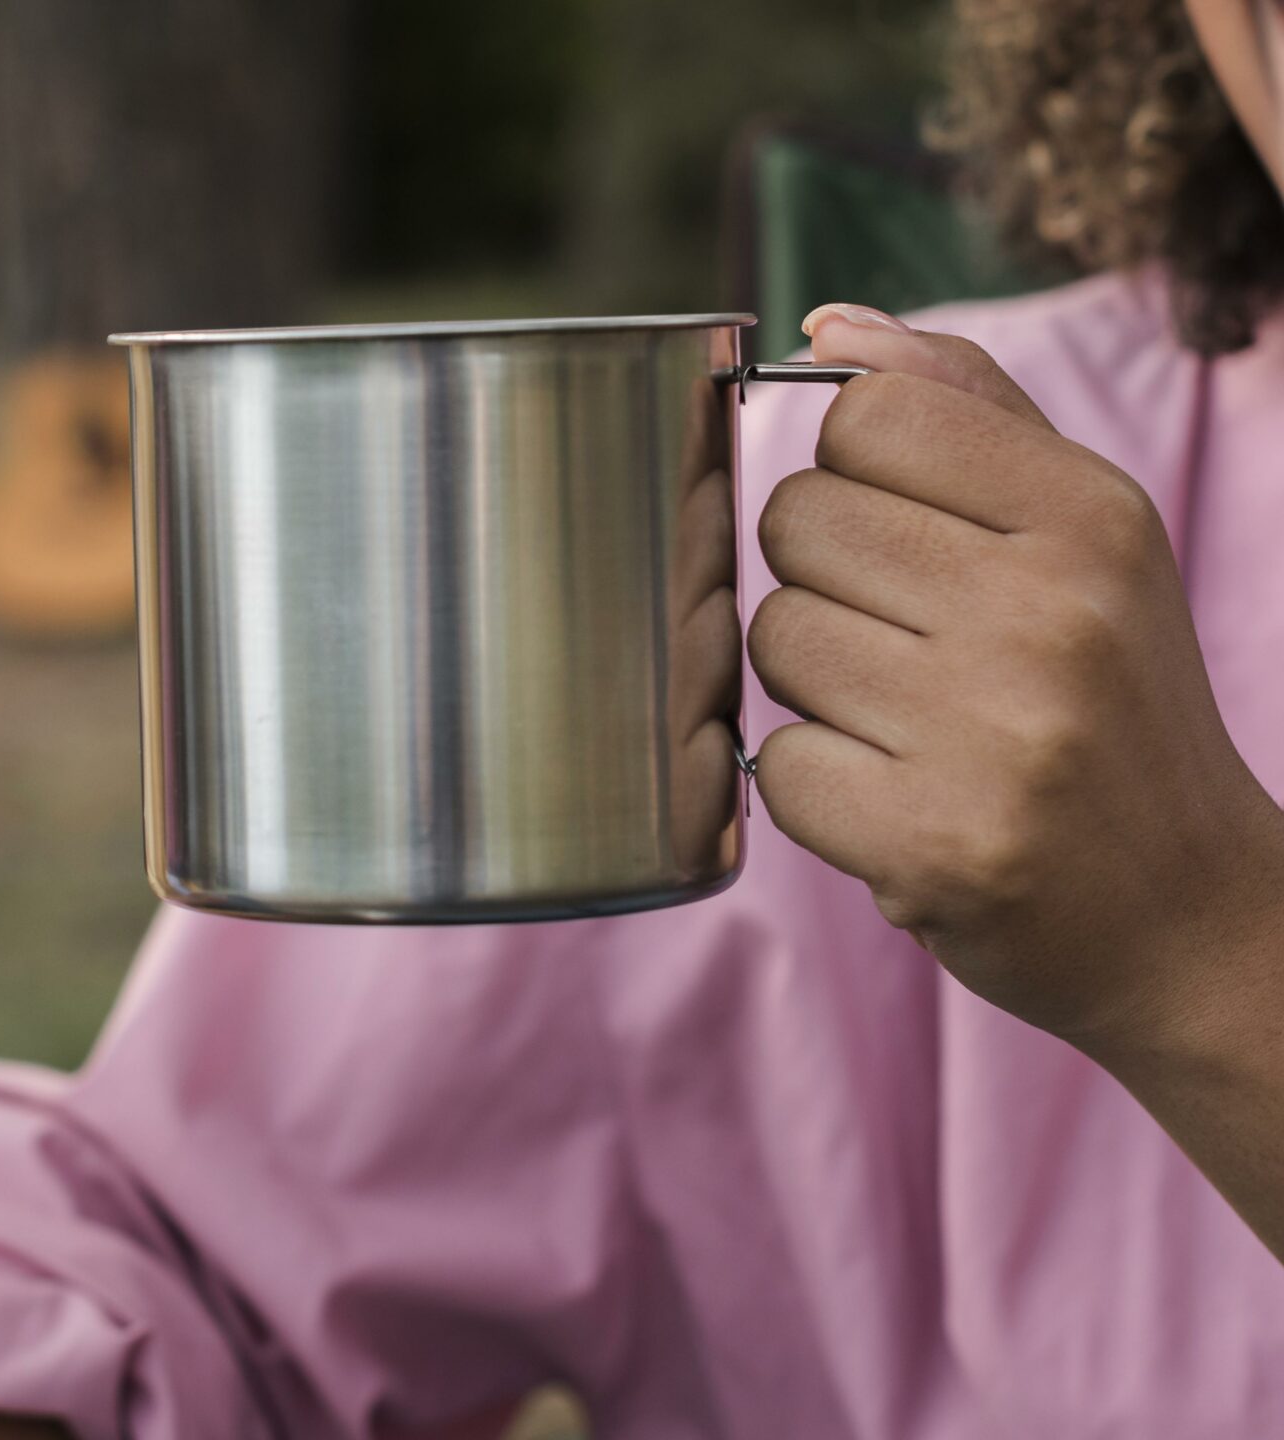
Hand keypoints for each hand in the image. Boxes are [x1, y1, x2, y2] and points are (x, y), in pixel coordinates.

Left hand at [749, 304, 1283, 1056]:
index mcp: (1092, 516)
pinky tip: (897, 798)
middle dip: (824, 581)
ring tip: (907, 723)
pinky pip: (777, 764)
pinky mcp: (931, 844)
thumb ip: (961, 410)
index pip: (866, 414)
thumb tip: (826, 330)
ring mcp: (991, 734)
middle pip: (798, 521)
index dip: (851, 473)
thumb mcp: (1083, 535)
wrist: (1187, 916)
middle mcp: (1050, 613)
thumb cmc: (1111, 704)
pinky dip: (815, 787)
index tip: (905, 534)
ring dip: (812, 686)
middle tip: (908, 645)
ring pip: (775, 638)